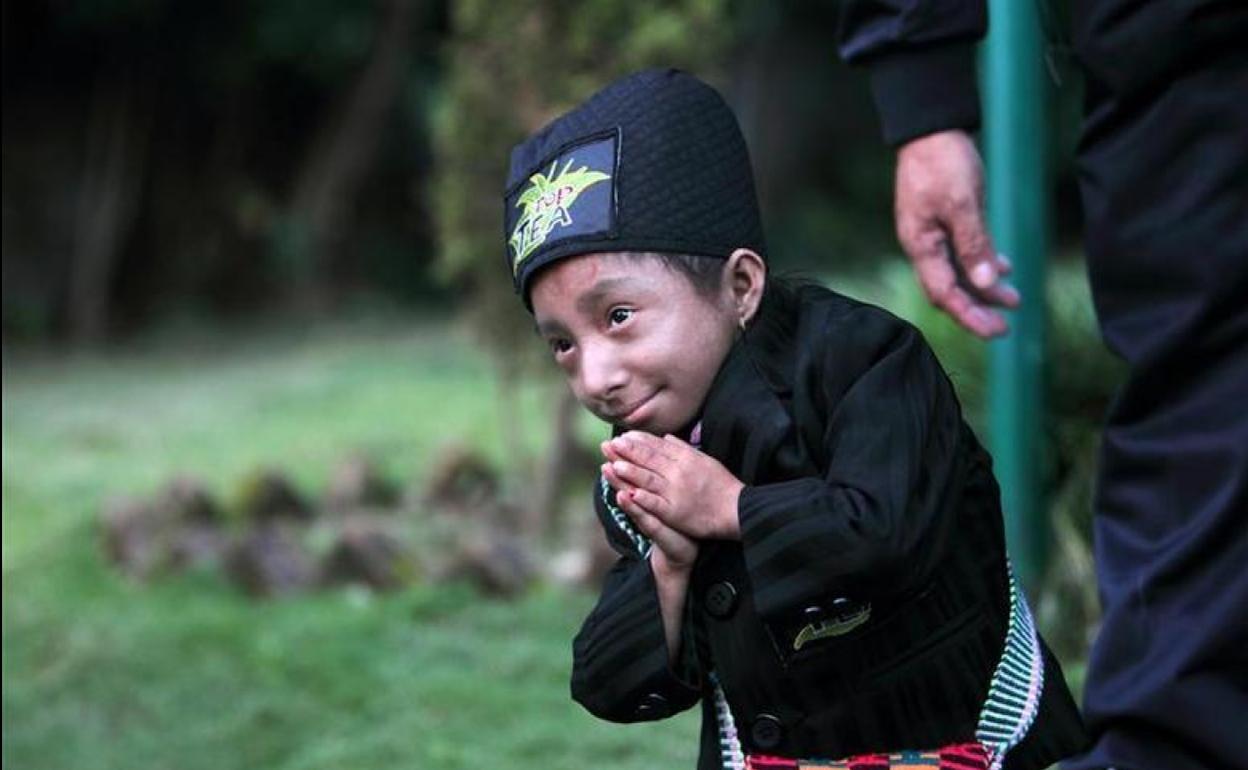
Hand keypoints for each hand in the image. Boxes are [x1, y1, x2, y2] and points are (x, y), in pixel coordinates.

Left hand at [601, 431, 743, 540]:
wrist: (737, 508)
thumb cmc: (722, 484)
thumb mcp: (705, 459)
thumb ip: (683, 448)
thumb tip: (666, 436)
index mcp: (685, 459)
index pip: (658, 447)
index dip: (639, 441)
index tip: (624, 435)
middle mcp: (679, 472)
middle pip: (650, 460)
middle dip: (628, 452)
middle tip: (611, 444)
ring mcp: (676, 492)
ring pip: (649, 479)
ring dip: (631, 472)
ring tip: (614, 465)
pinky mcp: (676, 512)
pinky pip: (657, 504)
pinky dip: (643, 498)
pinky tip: (629, 494)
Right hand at [894, 129, 1017, 337]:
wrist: (929, 128)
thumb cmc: (942, 162)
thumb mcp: (962, 203)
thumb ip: (973, 244)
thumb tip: (985, 283)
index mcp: (921, 245)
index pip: (944, 293)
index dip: (969, 316)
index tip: (996, 331)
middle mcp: (924, 245)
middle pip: (949, 290)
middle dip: (977, 309)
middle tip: (1006, 326)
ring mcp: (933, 234)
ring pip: (958, 273)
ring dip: (984, 288)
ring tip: (1013, 299)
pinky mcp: (944, 221)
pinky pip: (962, 253)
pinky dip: (982, 264)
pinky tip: (1003, 266)